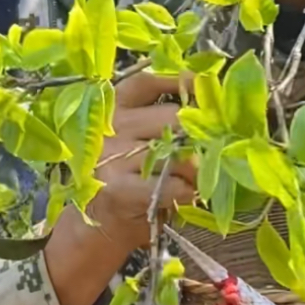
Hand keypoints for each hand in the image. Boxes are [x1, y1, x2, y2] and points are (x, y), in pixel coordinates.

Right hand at [44, 72, 195, 304]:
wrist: (96, 223)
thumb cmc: (125, 177)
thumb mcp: (134, 139)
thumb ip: (159, 120)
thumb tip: (204, 108)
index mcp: (113, 108)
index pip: (145, 83)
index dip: (175, 81)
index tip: (199, 83)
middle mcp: (111, 127)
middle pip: (172, 118)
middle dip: (197, 136)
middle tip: (208, 151)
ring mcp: (113, 157)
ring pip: (177, 153)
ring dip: (195, 169)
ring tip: (193, 180)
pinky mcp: (119, 188)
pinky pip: (170, 185)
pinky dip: (185, 192)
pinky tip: (182, 195)